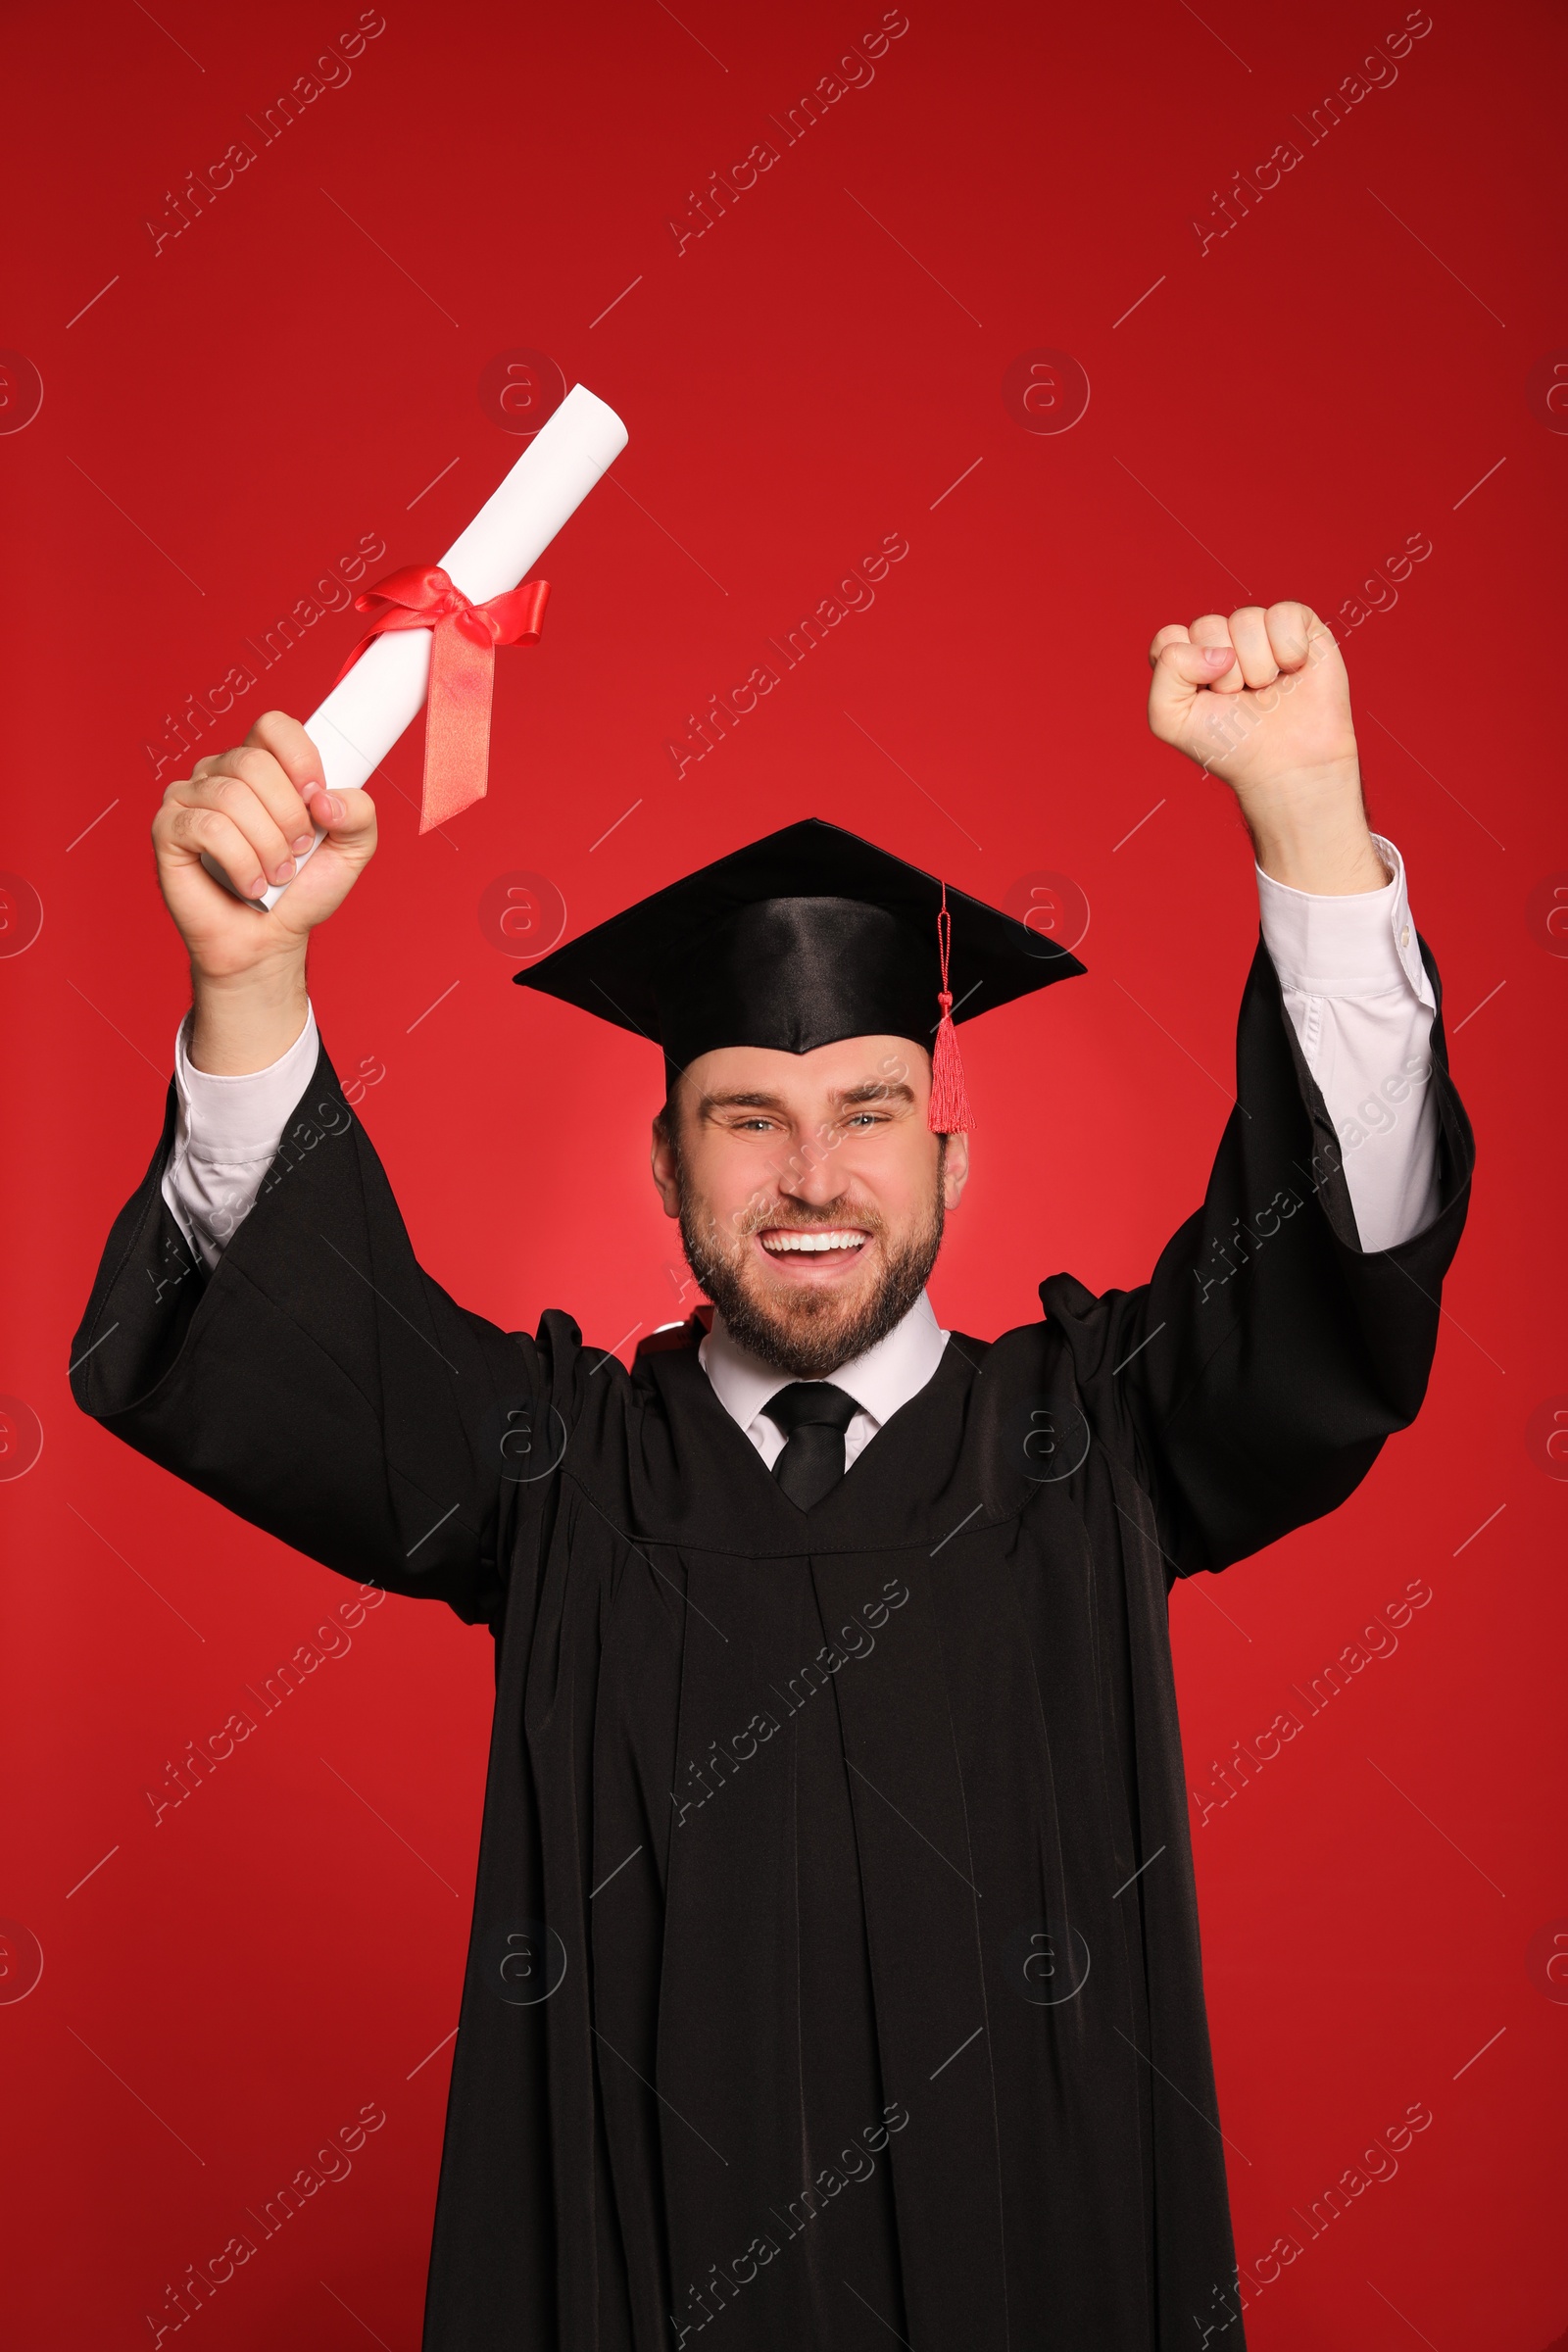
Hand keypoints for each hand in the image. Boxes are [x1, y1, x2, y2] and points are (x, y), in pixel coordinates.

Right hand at [152, 711, 378, 1070]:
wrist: (269, 941)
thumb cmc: (301, 891)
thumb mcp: (352, 851)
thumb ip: (360, 813)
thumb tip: (326, 798)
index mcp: (263, 766)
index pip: (274, 726)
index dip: (300, 758)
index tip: (317, 799)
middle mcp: (221, 773)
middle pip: (254, 763)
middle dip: (288, 817)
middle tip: (296, 852)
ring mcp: (189, 798)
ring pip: (232, 797)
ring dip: (267, 848)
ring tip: (275, 875)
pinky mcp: (168, 829)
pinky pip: (208, 828)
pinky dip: (241, 863)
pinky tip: (249, 883)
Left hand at [1147, 602, 1386, 893]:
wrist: (1288, 765)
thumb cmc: (1231, 746)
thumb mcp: (1171, 720)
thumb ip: (1167, 671)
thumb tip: (1221, 650)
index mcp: (1187, 659)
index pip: (1169, 639)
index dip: (1185, 669)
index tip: (1204, 700)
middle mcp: (1222, 640)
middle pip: (1207, 626)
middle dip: (1224, 674)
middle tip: (1240, 700)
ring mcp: (1260, 631)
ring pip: (1246, 618)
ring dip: (1258, 666)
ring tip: (1267, 691)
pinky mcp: (1298, 627)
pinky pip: (1285, 613)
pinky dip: (1289, 648)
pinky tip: (1294, 670)